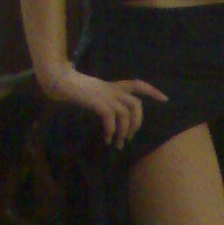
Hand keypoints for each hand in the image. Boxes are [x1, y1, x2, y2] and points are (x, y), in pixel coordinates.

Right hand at [38, 63, 166, 148]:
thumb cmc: (72, 88)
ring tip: (117, 143)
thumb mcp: (93, 93)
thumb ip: (104, 101)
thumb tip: (111, 120)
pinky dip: (111, 130)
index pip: (138, 84)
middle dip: (137, 123)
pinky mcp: (96, 102)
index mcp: (112, 86)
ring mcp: (104, 95)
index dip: (152, 91)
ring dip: (123, 132)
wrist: (58, 80)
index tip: (165, 99)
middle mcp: (111, 89)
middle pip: (136, 104)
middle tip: (129, 138)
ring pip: (125, 113)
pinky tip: (106, 138)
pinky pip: (111, 118)